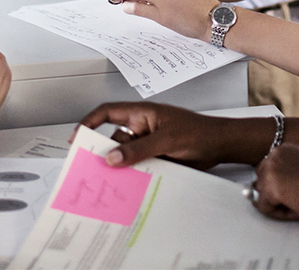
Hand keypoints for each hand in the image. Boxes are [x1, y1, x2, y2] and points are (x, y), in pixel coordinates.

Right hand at [78, 101, 266, 168]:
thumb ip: (138, 149)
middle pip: (113, 139)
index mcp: (141, 114)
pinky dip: (132, 176)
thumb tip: (112, 157)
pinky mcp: (155, 159)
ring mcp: (148, 145)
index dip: (89, 122)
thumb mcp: (166, 139)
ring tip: (109, 182)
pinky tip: (129, 186)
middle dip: (102, 152)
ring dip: (119, 167)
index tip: (76, 138)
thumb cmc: (199, 132)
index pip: (108, 113)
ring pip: (124, 156)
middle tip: (89, 167)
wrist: (221, 146)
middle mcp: (141, 128)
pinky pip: (137, 167)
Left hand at [250, 145, 298, 249]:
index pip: (268, 172)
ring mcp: (271, 168)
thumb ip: (286, 175)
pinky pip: (265, 208)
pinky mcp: (270, 186)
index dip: (284, 187)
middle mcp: (276, 154)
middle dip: (277, 195)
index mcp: (285, 148)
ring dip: (280, 204)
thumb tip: (267, 189)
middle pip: (261, 182)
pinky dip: (281, 214)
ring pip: (262, 196)